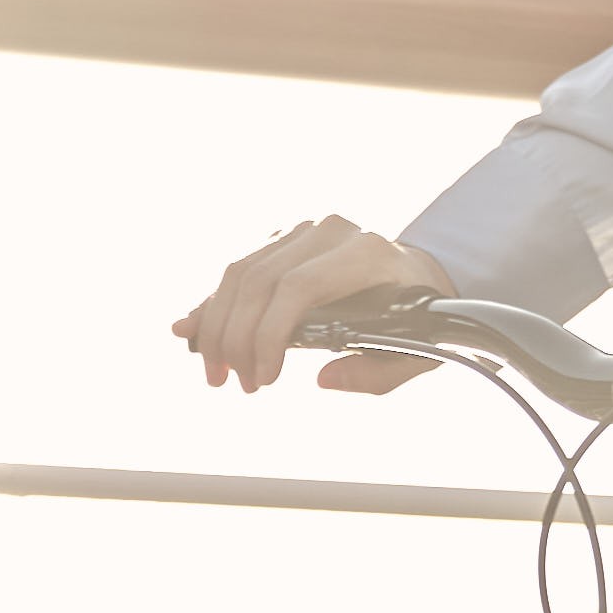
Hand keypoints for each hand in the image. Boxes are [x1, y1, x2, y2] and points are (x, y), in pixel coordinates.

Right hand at [175, 217, 452, 393]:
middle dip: (235, 339)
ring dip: (217, 326)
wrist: (421, 275)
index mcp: (367, 253)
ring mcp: (304, 229)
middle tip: (229, 383)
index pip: (297, 286)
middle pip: (260, 280)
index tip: (264, 378)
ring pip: (239, 272)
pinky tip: (191, 331)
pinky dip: (213, 304)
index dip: (268, 334)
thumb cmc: (419, 318)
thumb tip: (324, 381)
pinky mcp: (283, 238)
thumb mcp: (415, 355)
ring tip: (215, 371)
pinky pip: (238, 270)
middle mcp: (331, 231)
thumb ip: (375, 373)